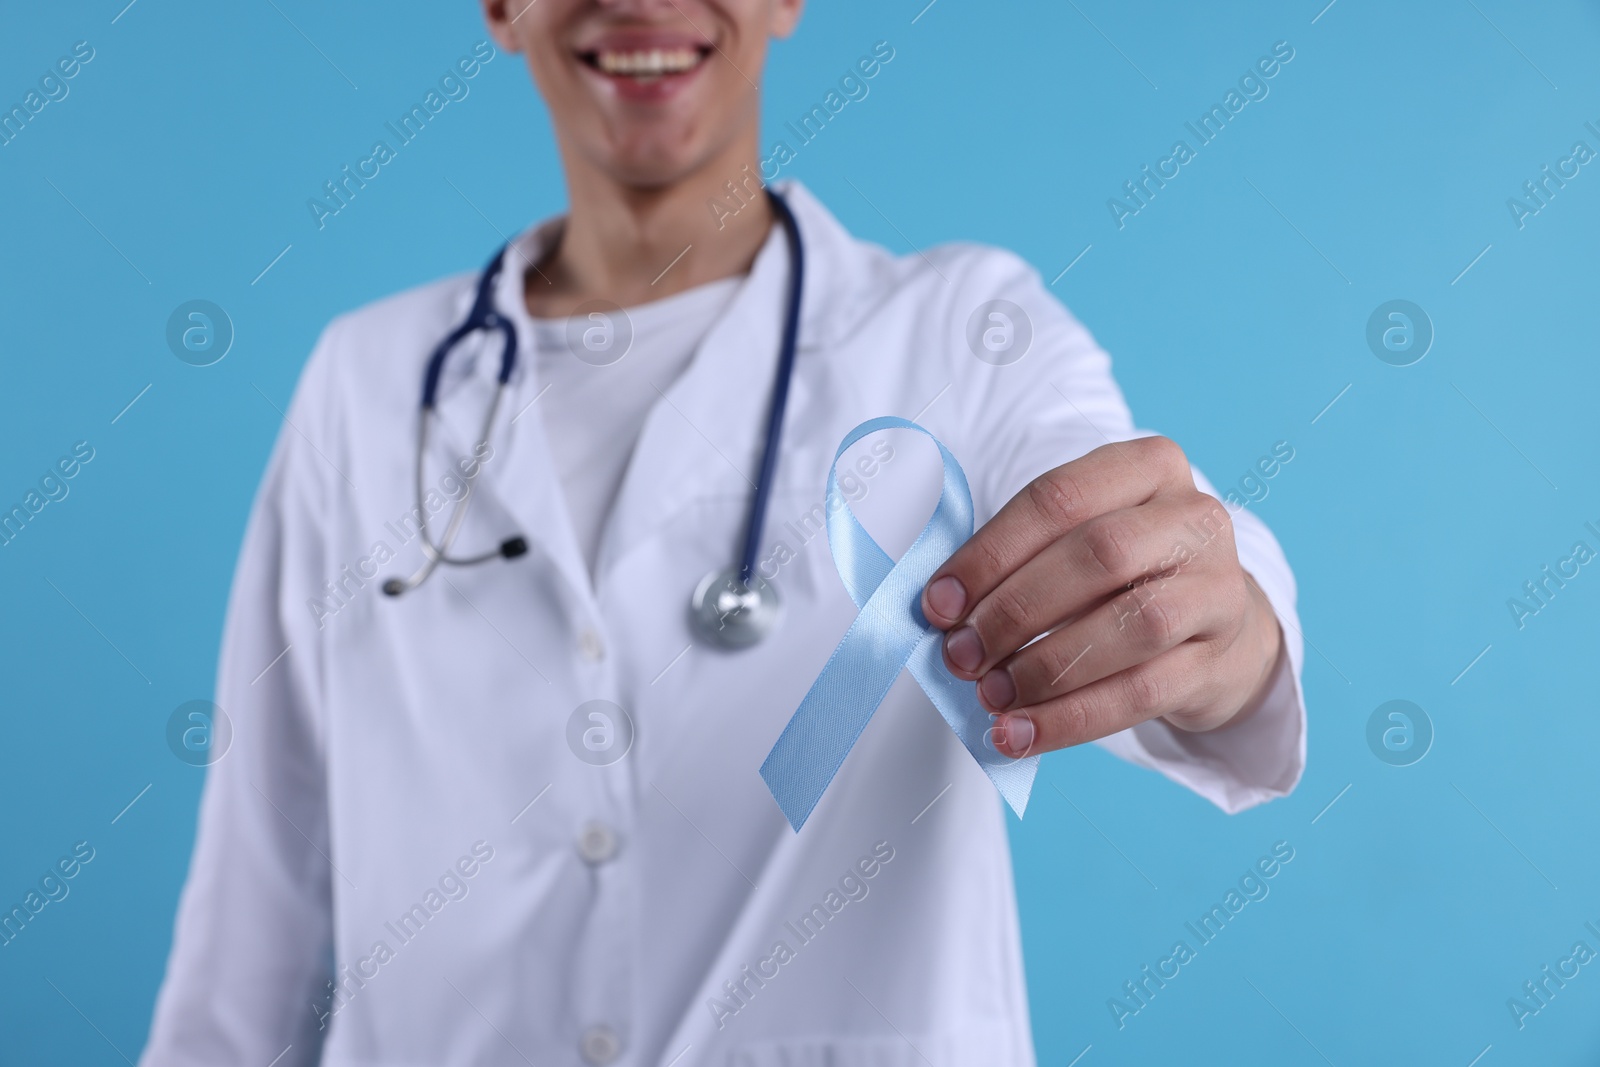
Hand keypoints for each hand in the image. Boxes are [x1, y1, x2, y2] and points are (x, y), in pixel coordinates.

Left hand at [920, 436, 1282, 758]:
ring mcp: (1218, 589)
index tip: (939, 603)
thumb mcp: (1081, 542)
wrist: (1216, 630)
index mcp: (1149, 468)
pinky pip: (1143, 693)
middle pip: (1099, 555)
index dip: (990, 553)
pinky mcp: (1220, 659)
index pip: (1059, 498)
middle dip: (1015, 609)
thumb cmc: (1125, 578)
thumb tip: (944, 609)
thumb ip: (1021, 560)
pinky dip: (1072, 719)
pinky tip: (1023, 733)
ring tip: (991, 694)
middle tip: (961, 653)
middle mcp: (1194, 519)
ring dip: (1046, 667)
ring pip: (1132, 626)